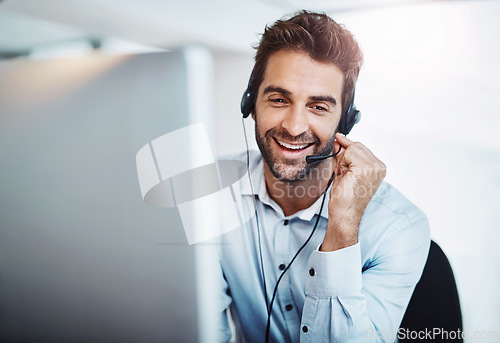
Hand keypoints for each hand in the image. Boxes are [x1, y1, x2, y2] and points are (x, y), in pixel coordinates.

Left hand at [320, 133, 385, 251]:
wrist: (344, 214)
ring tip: (345, 177)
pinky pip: (347, 154)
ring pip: (351, 149)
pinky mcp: (364, 169)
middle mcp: (379, 166)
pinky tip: (345, 177)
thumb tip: (339, 139)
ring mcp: (373, 167)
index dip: (348, 144)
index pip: (361, 147)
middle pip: (356, 145)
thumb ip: (344, 155)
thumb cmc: (344, 198)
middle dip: (344, 156)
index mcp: (379, 168)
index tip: (338, 137)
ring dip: (342, 161)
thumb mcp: (345, 171)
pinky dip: (341, 164)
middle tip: (343, 173)